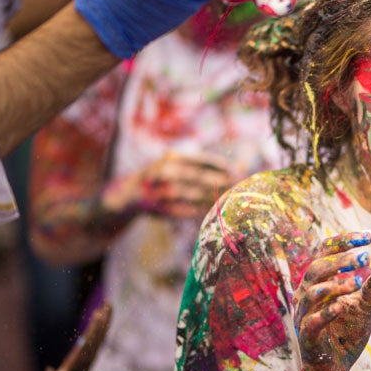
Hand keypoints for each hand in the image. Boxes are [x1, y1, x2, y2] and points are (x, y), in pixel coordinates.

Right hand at [101, 152, 232, 218]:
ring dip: (212, 198)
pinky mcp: (158, 207)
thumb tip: (241, 166)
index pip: (202, 160)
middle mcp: (165, 171)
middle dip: (220, 182)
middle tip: (238, 187)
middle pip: (199, 177)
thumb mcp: (179, 165)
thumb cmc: (164, 176)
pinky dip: (199, 211)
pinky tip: (212, 213)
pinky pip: (184, 211)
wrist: (130, 193)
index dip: (222, 167)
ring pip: (192, 195)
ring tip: (228, 201)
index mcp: (173, 157)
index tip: (238, 172)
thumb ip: (206, 166)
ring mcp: (160, 190)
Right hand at [295, 232, 370, 370]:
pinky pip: (312, 322)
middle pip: (317, 268)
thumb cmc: (345, 334)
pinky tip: (343, 307)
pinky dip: (327, 313)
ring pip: (312, 293)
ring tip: (357, 281)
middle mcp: (305, 295)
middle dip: (341, 260)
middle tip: (366, 257)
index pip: (324, 253)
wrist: (333, 370)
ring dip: (335, 284)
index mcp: (317, 283)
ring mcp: (303, 316)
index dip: (344, 241)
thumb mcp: (364, 308)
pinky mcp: (307, 338)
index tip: (369, 236)